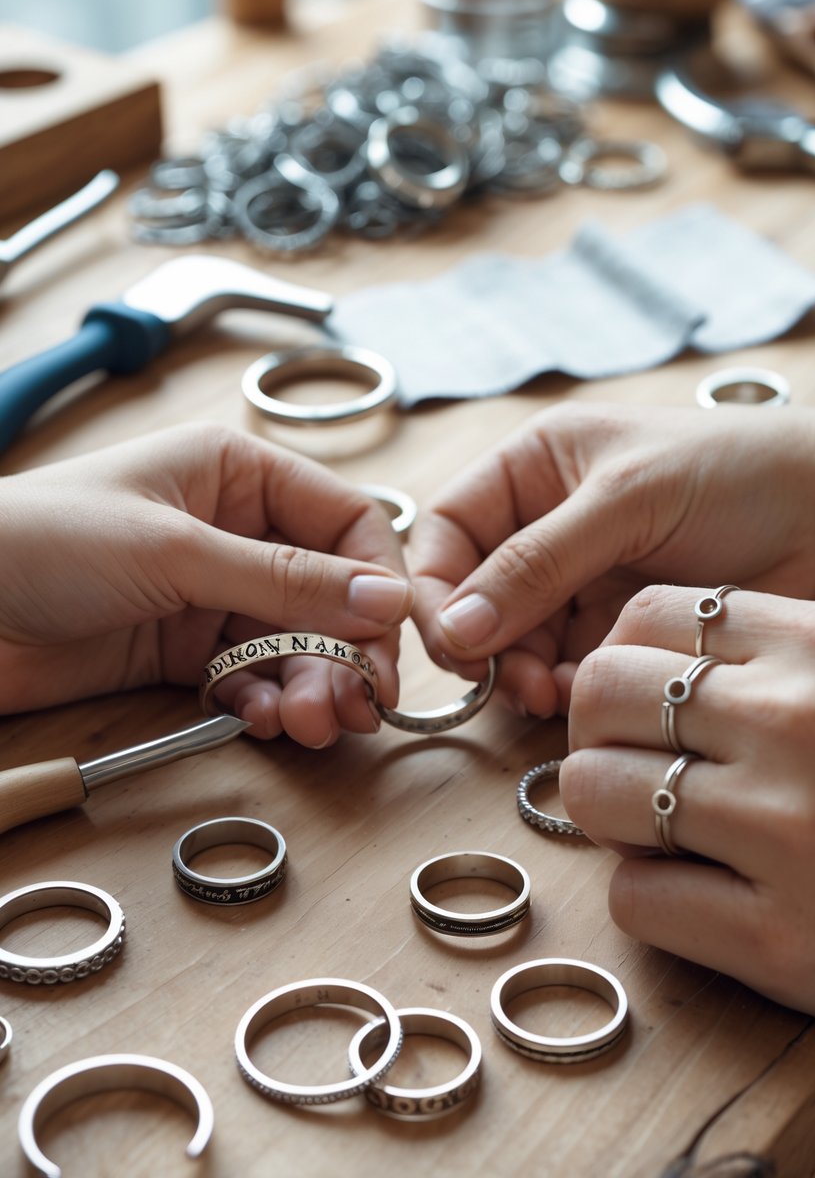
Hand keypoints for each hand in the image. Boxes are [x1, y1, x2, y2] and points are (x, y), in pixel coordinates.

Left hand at [0, 423, 412, 745]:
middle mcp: (233, 532)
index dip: (376, 581)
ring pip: (293, 644)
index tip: (388, 641)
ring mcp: (208, 594)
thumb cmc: (39, 539)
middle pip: (328, 594)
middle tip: (356, 705)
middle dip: (346, 651)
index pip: (344, 522)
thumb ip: (283, 580)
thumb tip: (384, 597)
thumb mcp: (174, 550)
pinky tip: (263, 722)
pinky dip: (263, 704)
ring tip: (311, 725)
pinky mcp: (181, 651)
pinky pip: (248, 679)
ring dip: (310, 686)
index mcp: (237, 475)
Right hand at [409, 402, 814, 716]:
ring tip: (550, 693)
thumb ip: (535, 563)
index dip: (436, 587)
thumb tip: (453, 629)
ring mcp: (580, 580)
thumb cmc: (738, 473)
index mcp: (535, 468)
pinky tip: (581, 695)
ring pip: (513, 640)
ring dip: (519, 673)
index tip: (452, 640)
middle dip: (482, 643)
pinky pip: (562, 666)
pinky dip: (562, 687)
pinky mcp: (615, 627)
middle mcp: (547, 525)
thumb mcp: (625, 501)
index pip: (449, 531)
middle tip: (511, 682)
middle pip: (472, 596)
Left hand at [560, 584, 814, 1017]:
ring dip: (612, 814)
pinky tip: (699, 895)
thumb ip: (773, 655)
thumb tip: (638, 653)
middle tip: (633, 764)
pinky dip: (648, 898)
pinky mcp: (783, 941)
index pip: (650, 613)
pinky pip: (636, 899)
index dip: (623, 656)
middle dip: (598, 731)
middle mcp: (800, 726)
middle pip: (602, 691)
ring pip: (596, 789)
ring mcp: (789, 831)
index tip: (639, 697)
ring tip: (660, 829)